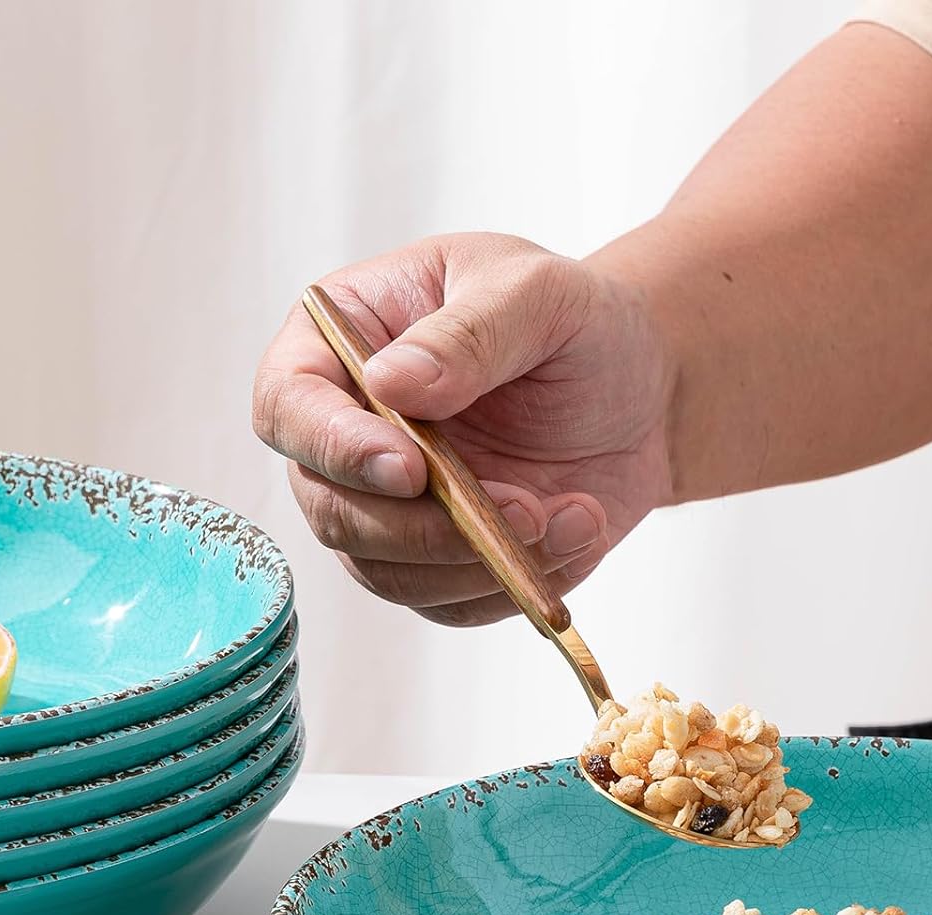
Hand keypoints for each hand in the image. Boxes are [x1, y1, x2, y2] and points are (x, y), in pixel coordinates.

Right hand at [252, 233, 671, 625]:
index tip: (411, 468)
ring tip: (574, 513)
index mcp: (344, 342)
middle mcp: (352, 432)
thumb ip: (467, 334)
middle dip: (424, 530)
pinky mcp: (444, 561)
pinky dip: (516, 585)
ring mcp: (393, 507)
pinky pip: (453, 604)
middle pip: (332, 510)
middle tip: (524, 508)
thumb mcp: (536, 294)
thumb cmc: (576, 322)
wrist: (642, 391)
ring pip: (389, 573)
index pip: (289, 406)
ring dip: (481, 562)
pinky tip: (580, 530)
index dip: (334, 448)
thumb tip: (389, 383)